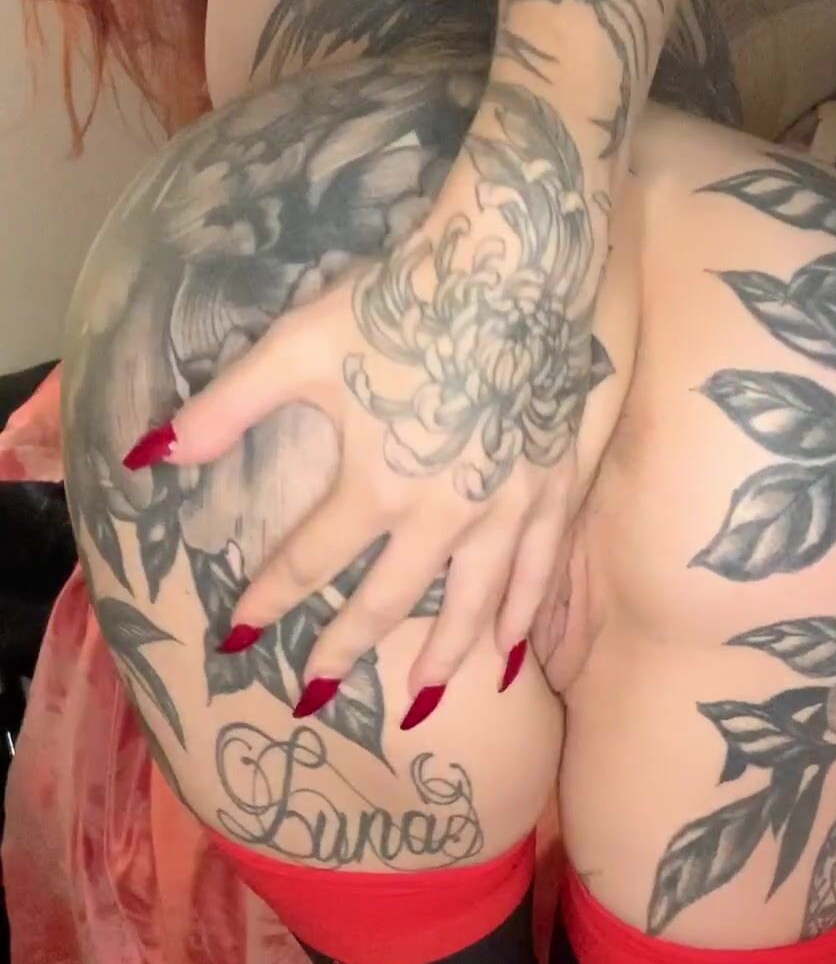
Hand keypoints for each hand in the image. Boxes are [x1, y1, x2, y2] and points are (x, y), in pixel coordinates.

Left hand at [122, 85, 611, 722]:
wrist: (514, 264)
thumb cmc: (403, 302)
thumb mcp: (299, 347)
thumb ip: (228, 408)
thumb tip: (154, 453)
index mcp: (376, 484)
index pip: (307, 561)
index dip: (267, 600)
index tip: (238, 635)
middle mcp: (441, 515)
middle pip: (387, 602)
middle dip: (344, 651)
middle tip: (316, 695)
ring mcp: (505, 509)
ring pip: (473, 607)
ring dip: (440, 659)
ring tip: (420, 699)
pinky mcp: (553, 489)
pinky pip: (540, 574)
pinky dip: (523, 619)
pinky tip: (515, 654)